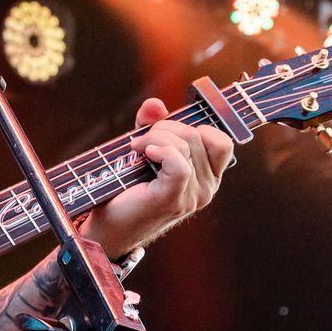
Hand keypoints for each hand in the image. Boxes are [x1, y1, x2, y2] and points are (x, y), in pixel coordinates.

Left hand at [88, 97, 232, 257]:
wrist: (110, 225)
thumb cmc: (129, 188)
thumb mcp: (145, 148)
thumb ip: (153, 125)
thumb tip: (155, 105)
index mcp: (208, 176)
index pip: (222, 141)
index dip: (196, 126)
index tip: (168, 131)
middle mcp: (207, 188)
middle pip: (198, 136)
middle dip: (166, 127)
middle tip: (142, 139)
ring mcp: (193, 197)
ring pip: (186, 146)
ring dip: (156, 137)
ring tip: (137, 148)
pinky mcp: (173, 200)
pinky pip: (179, 165)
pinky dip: (161, 151)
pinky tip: (144, 154)